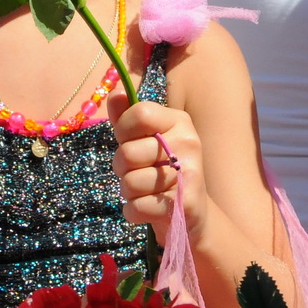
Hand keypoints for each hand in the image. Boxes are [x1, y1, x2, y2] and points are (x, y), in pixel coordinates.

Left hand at [108, 95, 205, 242]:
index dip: (123, 130)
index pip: (139, 114)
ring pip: (130, 183)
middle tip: (135, 171)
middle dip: (122, 168)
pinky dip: (133, 212)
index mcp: (178, 121)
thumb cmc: (161, 170)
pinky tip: (146, 208)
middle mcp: (188, 143)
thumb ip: (127, 117)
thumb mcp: (144, 140)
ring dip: (128, 192)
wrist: (191, 214)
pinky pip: (137, 207)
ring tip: (143, 190)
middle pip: (128, 152)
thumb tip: (115, 92)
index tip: (128, 141)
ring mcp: (189, 174)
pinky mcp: (185, 205)